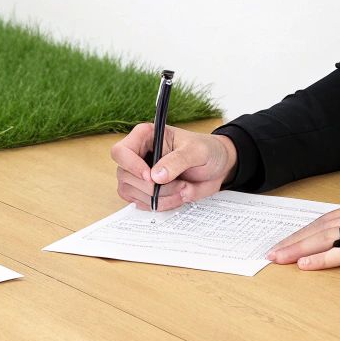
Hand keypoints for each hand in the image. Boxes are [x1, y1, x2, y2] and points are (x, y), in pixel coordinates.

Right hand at [110, 123, 236, 212]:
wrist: (218, 166)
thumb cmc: (207, 150)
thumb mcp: (197, 151)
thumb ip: (177, 161)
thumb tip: (155, 176)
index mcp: (146, 136)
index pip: (121, 151)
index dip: (131, 166)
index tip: (151, 178)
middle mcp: (138, 154)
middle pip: (125, 175)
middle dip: (153, 188)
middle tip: (181, 186)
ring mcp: (139, 174)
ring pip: (131, 192)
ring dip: (159, 198)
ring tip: (183, 190)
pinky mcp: (144, 190)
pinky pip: (141, 202)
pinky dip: (159, 205)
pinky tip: (176, 197)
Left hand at [266, 199, 339, 268]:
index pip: (327, 219)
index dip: (304, 231)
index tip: (286, 240)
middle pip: (320, 228)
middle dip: (294, 240)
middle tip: (272, 252)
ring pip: (327, 239)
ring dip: (300, 249)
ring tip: (280, 259)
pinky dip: (323, 260)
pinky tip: (307, 265)